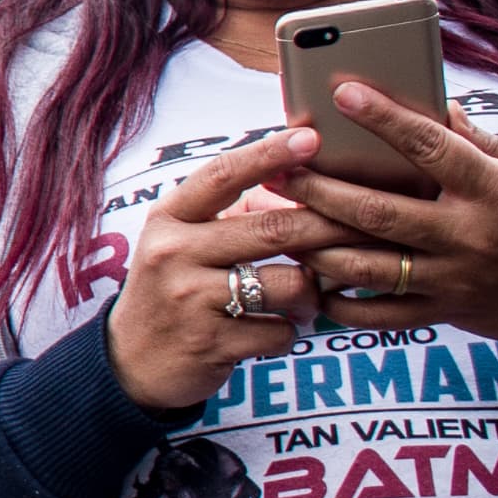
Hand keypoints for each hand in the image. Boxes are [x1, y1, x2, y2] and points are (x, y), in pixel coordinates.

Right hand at [104, 132, 337, 410]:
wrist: (131, 361)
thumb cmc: (174, 289)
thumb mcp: (184, 242)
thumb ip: (231, 215)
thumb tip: (300, 183)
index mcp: (169, 219)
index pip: (222, 176)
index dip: (269, 154)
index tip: (311, 136)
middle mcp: (173, 253)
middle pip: (273, 230)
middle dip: (329, 227)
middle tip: (366, 224)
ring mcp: (189, 299)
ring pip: (288, 284)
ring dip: (312, 292)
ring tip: (307, 298)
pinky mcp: (210, 343)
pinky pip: (281, 331)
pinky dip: (289, 331)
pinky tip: (275, 330)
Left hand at [276, 85, 497, 350]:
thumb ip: (482, 141)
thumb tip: (433, 103)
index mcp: (495, 192)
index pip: (431, 148)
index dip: (384, 119)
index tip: (342, 93)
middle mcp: (468, 237)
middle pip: (377, 213)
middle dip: (320, 189)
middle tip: (276, 167)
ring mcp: (452, 279)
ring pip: (366, 267)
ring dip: (315, 245)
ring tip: (277, 221)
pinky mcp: (443, 312)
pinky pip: (379, 314)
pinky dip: (339, 302)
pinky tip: (309, 280)